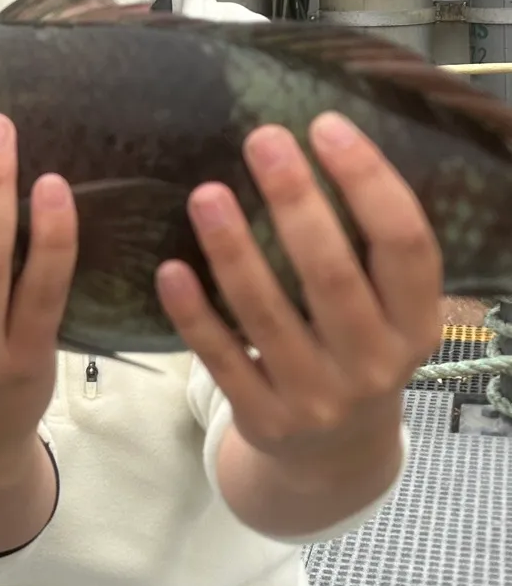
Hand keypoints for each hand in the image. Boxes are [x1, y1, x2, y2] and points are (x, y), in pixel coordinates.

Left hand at [156, 112, 442, 471]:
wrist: (332, 459)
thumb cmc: (353, 352)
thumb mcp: (386, 315)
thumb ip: (364, 254)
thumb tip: (312, 147)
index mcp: (416, 324)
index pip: (404, 243)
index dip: (369, 180)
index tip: (326, 126)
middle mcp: (374, 363)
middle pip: (331, 273)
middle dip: (296, 201)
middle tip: (261, 139)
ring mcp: (317, 397)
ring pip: (268, 314)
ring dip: (233, 250)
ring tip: (206, 193)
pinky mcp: (263, 418)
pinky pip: (221, 358)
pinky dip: (193, 313)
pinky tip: (169, 269)